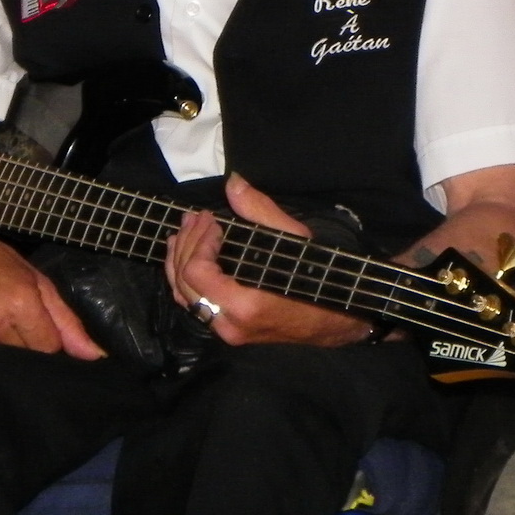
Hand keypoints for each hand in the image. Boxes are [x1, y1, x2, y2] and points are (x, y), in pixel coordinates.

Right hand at [0, 215, 103, 358]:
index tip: (39, 333)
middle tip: (16, 332)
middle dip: (26, 352)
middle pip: (24, 361)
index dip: (47, 344)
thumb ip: (66, 322)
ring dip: (2, 356)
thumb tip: (95, 356)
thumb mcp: (36, 281)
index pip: (49, 349)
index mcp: (20, 302)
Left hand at [164, 174, 372, 348]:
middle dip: (187, 243)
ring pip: (183, 295)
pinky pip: (194, 304)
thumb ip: (260, 211)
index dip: (197, 241)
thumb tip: (233, 183)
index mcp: (245, 305)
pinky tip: (186, 255)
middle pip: (184, 282)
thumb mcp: (295, 240)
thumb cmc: (318, 279)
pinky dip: (184, 278)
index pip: (196, 273)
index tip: (213, 220)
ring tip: (185, 230)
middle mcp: (229, 324)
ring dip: (179, 259)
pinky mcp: (226, 329)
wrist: (335, 321)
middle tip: (196, 217)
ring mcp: (225, 331)